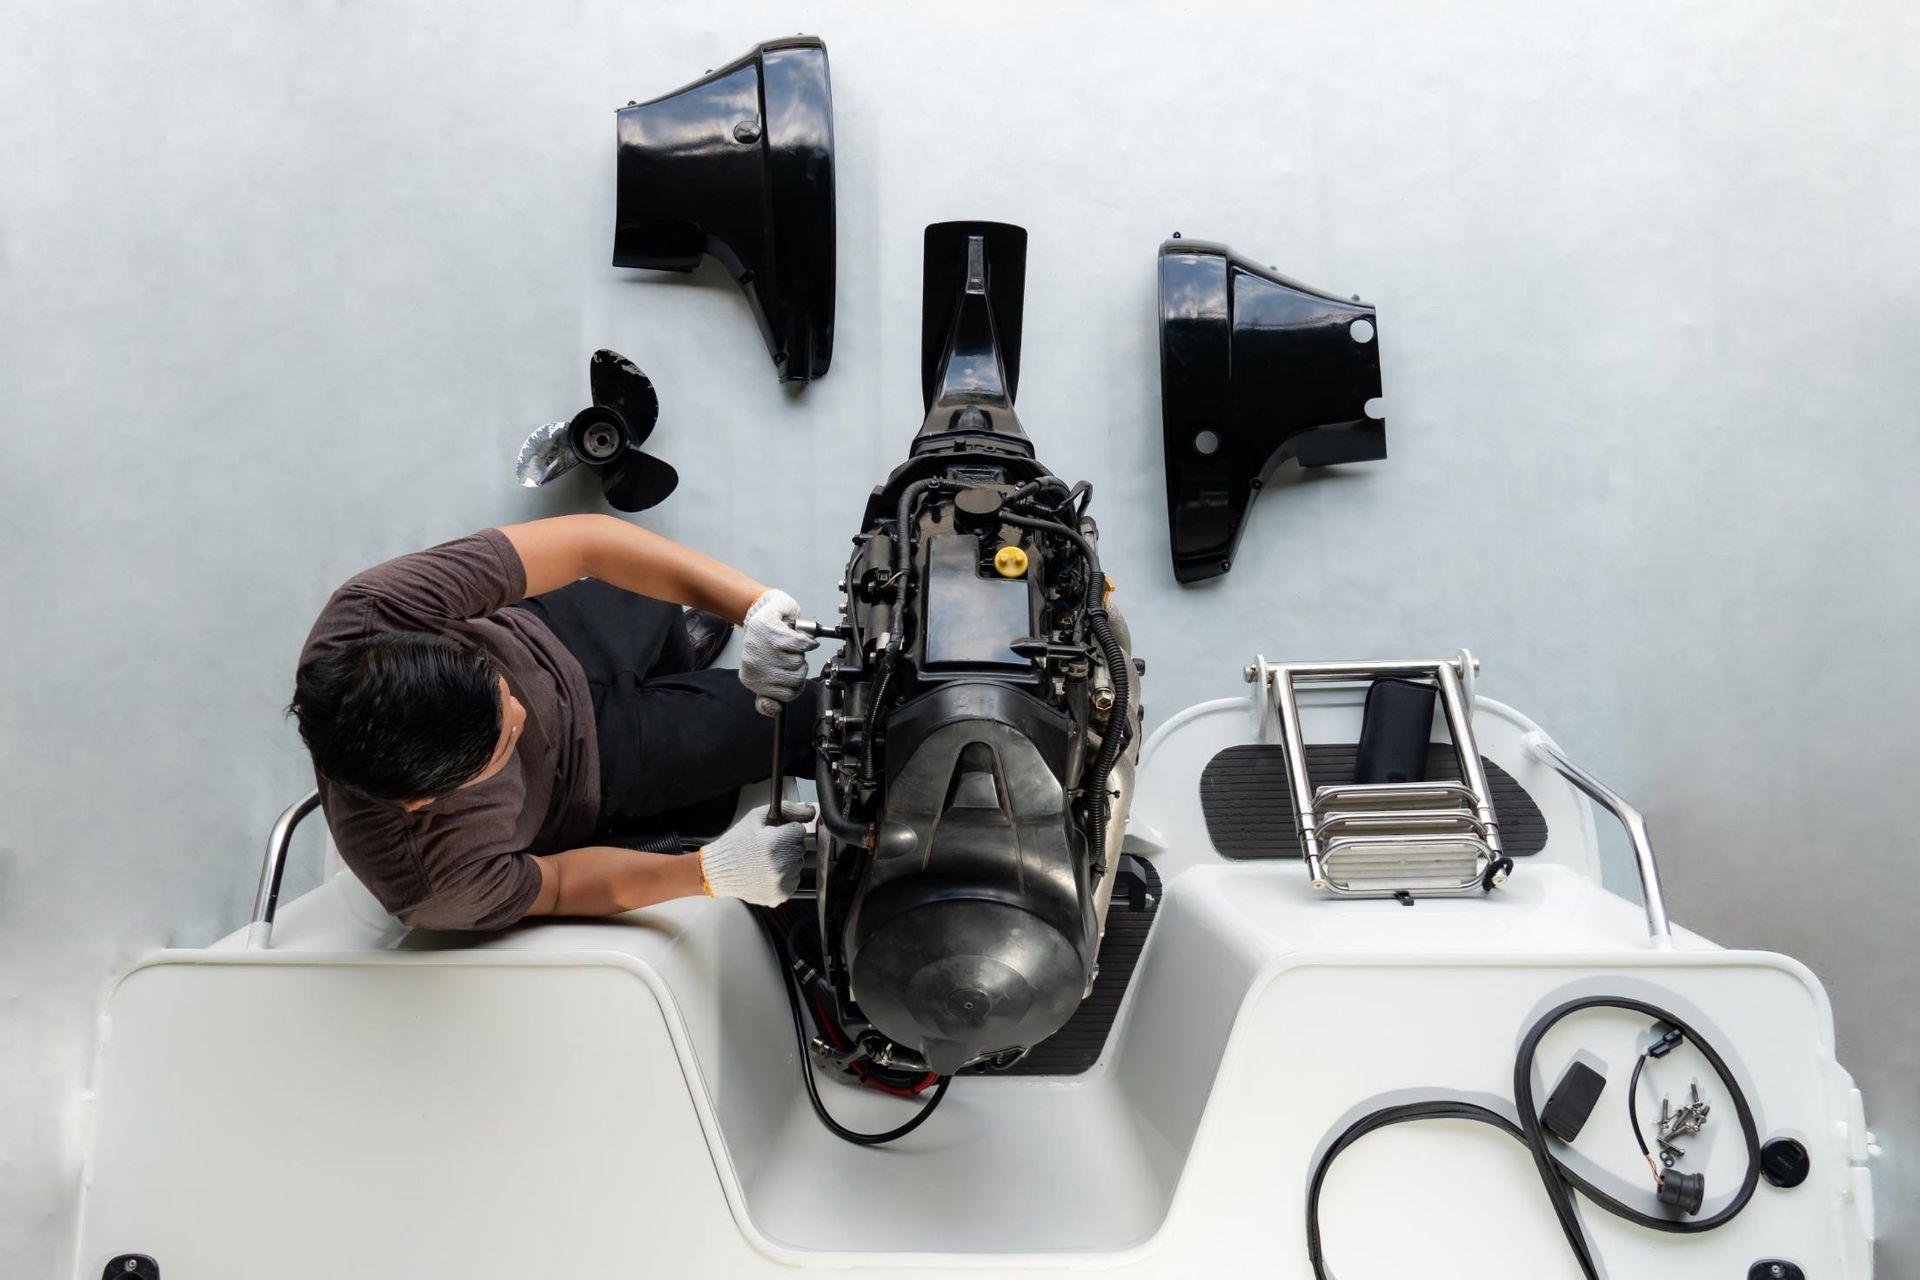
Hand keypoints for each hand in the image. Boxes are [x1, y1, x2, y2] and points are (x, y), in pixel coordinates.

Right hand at [698, 802, 816, 904]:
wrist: (719, 870)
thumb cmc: (735, 844)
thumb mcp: (756, 817)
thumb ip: (786, 809)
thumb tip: (809, 811)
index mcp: (775, 843)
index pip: (799, 830)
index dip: (787, 830)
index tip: (775, 835)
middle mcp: (780, 864)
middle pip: (800, 847)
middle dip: (788, 845)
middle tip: (768, 848)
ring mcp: (781, 882)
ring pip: (799, 864)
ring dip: (787, 861)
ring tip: (766, 861)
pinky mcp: (780, 895)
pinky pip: (794, 880)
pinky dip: (785, 877)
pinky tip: (768, 872)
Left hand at [740, 588, 817, 715]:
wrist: (760, 610)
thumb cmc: (765, 642)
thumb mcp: (764, 672)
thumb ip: (769, 695)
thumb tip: (774, 710)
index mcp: (752, 678)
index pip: (786, 696)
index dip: (795, 685)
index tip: (792, 675)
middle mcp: (755, 665)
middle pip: (795, 679)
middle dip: (799, 667)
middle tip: (791, 657)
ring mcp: (763, 648)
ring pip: (798, 662)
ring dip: (800, 653)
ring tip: (790, 646)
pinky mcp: (772, 632)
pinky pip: (800, 645)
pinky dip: (806, 642)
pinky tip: (800, 638)